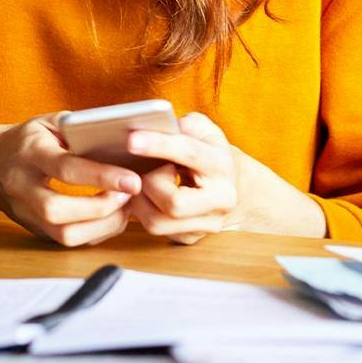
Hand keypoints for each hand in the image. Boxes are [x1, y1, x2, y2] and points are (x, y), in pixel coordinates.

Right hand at [0, 113, 142, 246]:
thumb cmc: (27, 140)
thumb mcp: (49, 122)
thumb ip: (79, 127)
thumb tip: (121, 138)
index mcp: (29, 153)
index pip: (65, 169)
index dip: (102, 176)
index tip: (133, 180)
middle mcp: (22, 186)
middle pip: (59, 210)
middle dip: (101, 207)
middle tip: (128, 196)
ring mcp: (25, 213)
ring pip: (63, 234)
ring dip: (101, 226)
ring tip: (124, 207)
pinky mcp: (34, 230)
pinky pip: (67, 240)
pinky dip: (95, 232)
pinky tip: (110, 216)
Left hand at [124, 112, 325, 243]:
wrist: (230, 185)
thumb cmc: (207, 152)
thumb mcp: (204, 130)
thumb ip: (186, 124)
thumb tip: (160, 125)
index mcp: (222, 166)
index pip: (189, 153)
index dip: (158, 145)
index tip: (131, 140)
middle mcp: (221, 200)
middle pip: (174, 203)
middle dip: (150, 184)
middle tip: (143, 170)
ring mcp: (207, 224)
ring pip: (158, 222)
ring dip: (140, 200)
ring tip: (142, 182)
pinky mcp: (191, 238)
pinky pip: (155, 230)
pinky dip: (141, 211)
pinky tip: (144, 195)